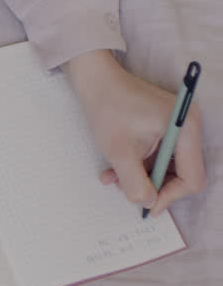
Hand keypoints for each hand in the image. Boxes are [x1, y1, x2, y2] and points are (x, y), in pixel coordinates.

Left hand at [65, 50, 205, 215]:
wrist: (94, 79)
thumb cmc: (107, 108)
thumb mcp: (119, 152)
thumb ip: (135, 183)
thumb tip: (148, 204)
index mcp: (187, 129)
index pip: (192, 178)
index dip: (170, 196)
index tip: (147, 207)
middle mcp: (190, 126)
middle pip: (181, 173)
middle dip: (152, 186)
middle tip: (125, 191)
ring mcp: (179, 125)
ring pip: (166, 165)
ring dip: (140, 176)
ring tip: (112, 178)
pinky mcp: (165, 125)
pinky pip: (158, 153)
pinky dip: (139, 164)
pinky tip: (115, 168)